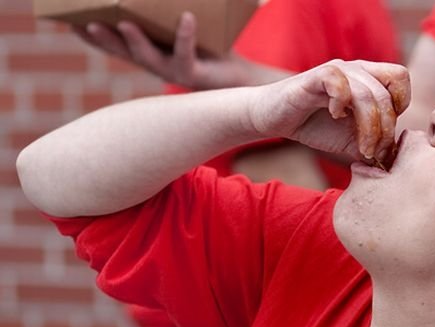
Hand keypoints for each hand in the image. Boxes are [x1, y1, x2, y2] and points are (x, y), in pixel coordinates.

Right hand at [72, 12, 241, 89]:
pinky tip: (187, 17)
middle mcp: (158, 66)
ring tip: (124, 23)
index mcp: (150, 55)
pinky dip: (186, 35)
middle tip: (85, 23)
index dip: (93, 38)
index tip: (71, 23)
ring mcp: (176, 72)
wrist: (240, 79)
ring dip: (136, 41)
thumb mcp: (183, 30)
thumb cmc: (211, 50)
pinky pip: (188, 54)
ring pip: (150, 59)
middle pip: (125, 53)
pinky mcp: (196, 74)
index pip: (115, 47)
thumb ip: (166, 18)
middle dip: (104, 40)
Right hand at [249, 60, 410, 163]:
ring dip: (368, 127)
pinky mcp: (314, 76)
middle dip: (385, 129)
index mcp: (368, 78)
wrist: (274, 118)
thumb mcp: (350, 142)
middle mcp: (356, 69)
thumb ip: (373, 149)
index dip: (400, 106)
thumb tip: (393, 165)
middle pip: (386, 93)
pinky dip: (341, 102)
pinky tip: (335, 116)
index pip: (401, 78)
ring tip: (361, 148)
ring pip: (366, 93)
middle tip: (373, 153)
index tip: (385, 133)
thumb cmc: (314, 126)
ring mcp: (336, 70)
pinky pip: (337, 80)